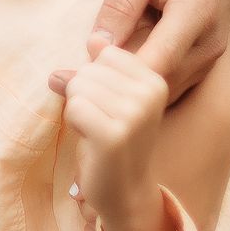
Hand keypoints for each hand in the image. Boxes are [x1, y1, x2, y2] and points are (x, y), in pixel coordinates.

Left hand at [58, 44, 176, 230]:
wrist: (126, 192)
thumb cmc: (116, 140)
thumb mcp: (114, 97)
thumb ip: (103, 66)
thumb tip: (93, 38)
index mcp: (155, 79)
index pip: (105, 54)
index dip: (96, 79)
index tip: (110, 106)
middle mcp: (150, 93)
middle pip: (88, 70)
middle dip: (84, 95)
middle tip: (102, 123)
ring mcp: (134, 114)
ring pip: (78, 87)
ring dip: (78, 111)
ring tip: (97, 131)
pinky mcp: (114, 135)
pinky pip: (74, 108)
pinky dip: (75, 124)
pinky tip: (91, 141)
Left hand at [71, 0, 229, 97]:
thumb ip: (121, 2)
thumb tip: (95, 46)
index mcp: (196, 14)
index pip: (155, 61)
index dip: (114, 72)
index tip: (75, 71)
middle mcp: (208, 45)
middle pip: (156, 86)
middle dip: (109, 87)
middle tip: (61, 80)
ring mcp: (208, 59)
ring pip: (161, 95)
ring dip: (120, 93)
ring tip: (73, 81)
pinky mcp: (202, 65)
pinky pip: (167, 88)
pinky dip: (134, 90)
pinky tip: (103, 80)